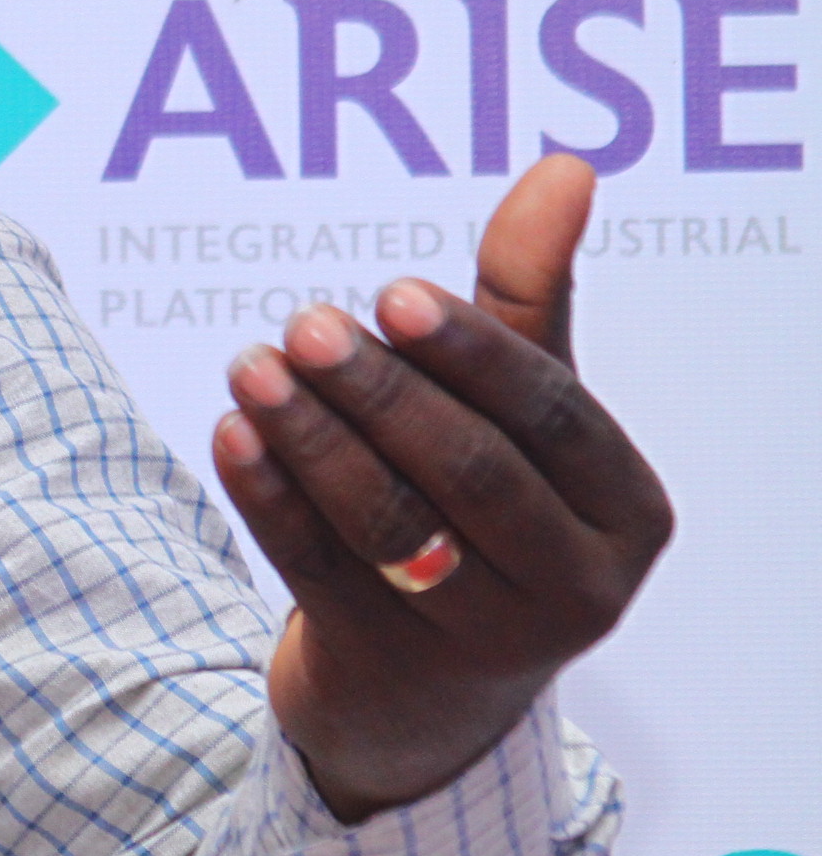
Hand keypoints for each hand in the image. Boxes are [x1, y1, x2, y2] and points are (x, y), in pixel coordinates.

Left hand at [211, 156, 671, 824]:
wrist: (430, 688)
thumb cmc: (486, 509)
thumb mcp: (519, 412)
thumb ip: (529, 296)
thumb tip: (562, 166)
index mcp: (624, 512)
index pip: (549, 417)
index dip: (470, 352)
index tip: (389, 291)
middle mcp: (573, 587)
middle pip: (470, 473)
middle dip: (381, 394)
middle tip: (304, 324)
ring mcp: (483, 643)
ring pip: (391, 525)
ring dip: (312, 440)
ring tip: (248, 365)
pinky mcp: (388, 668)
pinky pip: (319, 571)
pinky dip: (270, 499)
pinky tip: (230, 434)